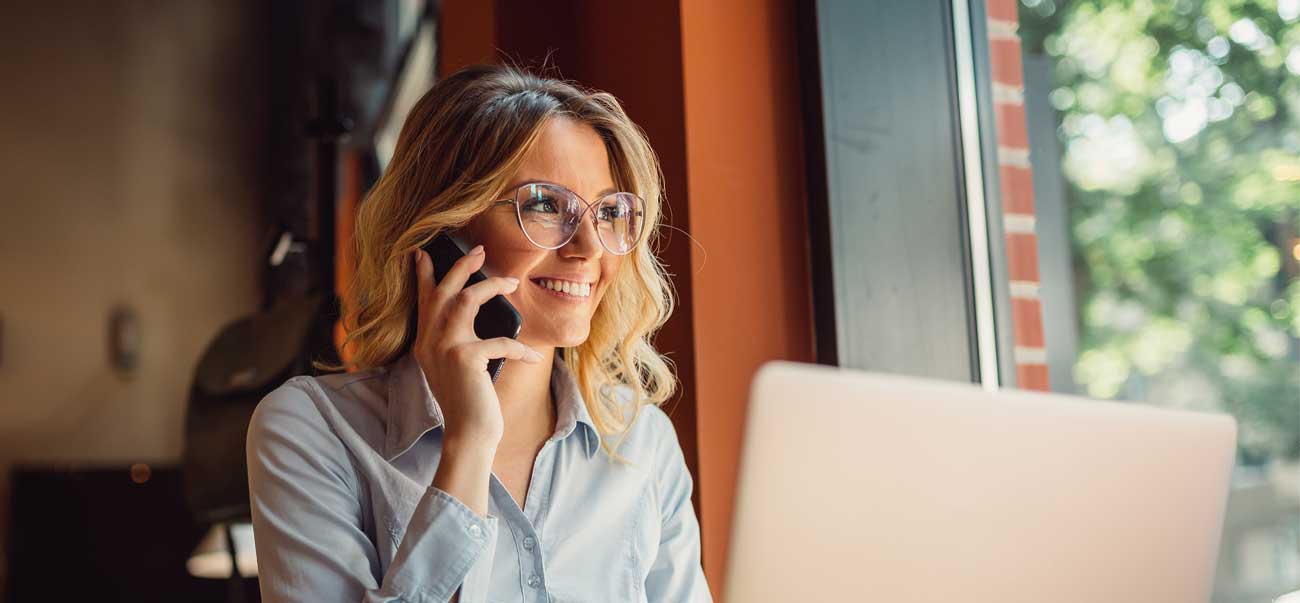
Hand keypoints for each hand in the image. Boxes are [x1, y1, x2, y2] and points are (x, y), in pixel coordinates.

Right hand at [410, 244, 542, 447]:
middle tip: (480, 250)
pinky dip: (519, 348)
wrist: (468, 434)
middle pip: (443, 291)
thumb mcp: (456, 367)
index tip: (425, 253)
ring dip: (492, 287)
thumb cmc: (469, 401)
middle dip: (461, 266)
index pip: (423, 301)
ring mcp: (445, 348)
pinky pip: (499, 341)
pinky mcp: (465, 359)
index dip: (425, 275)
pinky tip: (533, 356)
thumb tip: (472, 314)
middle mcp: (430, 342)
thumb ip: (457, 342)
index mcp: (425, 342)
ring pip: (466, 300)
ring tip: (512, 283)